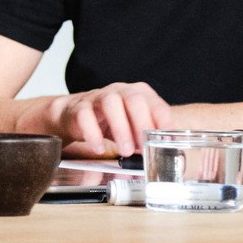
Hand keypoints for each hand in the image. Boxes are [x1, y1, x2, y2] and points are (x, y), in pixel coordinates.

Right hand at [46, 81, 171, 157]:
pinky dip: (93, 133)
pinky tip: (99, 148)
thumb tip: (160, 150)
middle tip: (144, 146)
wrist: (76, 115)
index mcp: (137, 93)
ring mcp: (98, 97)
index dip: (162, 121)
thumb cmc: (110, 121)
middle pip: (134, 99)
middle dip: (142, 123)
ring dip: (120, 129)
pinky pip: (85, 116)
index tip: (165, 139)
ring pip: (111, 104)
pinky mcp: (80, 107)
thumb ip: (146, 134)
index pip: (155, 103)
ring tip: (125, 151)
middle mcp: (120, 91)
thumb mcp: (132, 126)